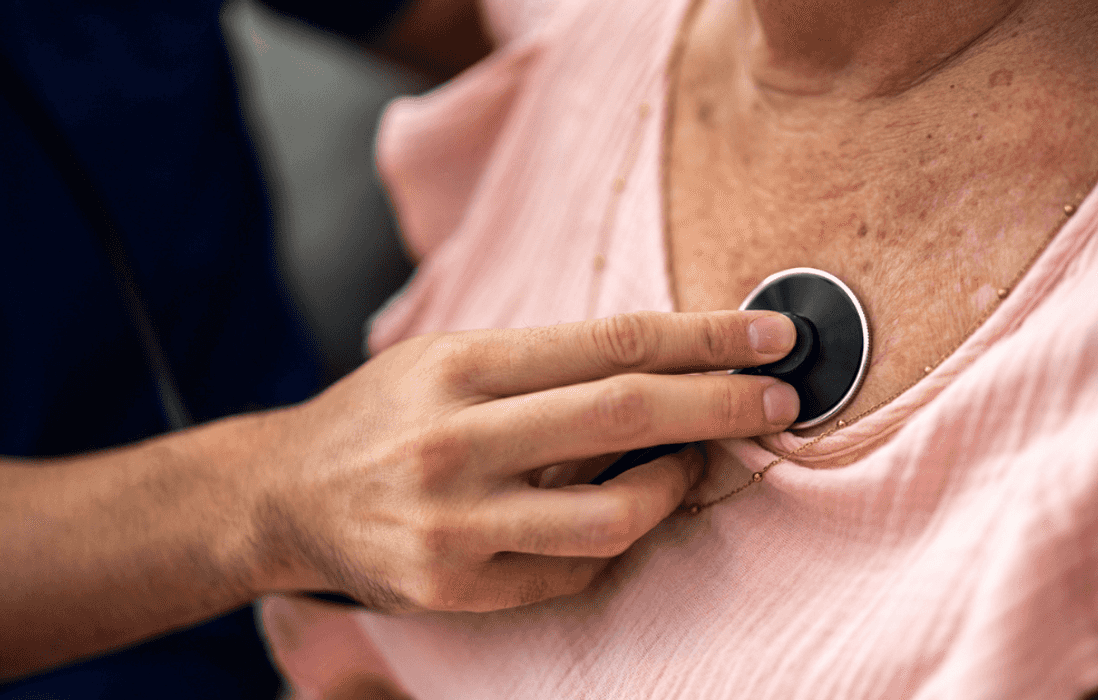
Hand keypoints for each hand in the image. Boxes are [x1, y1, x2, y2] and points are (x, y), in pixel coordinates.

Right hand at [255, 310, 798, 612]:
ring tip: (695, 464)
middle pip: (625, 416)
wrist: (285, 494)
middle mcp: (457, 443)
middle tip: (781, 398)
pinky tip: (622, 511)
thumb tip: (668, 360)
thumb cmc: (383, 413)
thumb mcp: (448, 357)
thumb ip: (546, 362)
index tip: (770, 337)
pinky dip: (617, 540)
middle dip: (722, 404)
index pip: (611, 343)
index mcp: (460, 368)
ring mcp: (456, 525)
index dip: (704, 338)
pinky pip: (574, 570)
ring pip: (613, 515)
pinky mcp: (457, 588)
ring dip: (676, 486)